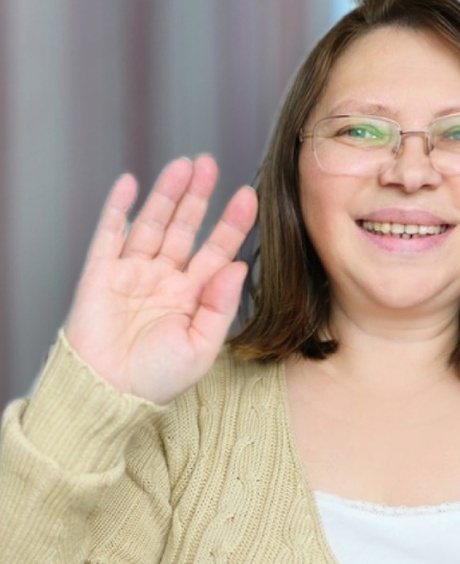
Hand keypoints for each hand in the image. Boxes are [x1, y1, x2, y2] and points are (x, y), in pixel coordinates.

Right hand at [64, 156, 257, 403]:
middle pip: (185, 228)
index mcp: (192, 296)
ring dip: (167, 194)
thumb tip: (238, 266)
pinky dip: (118, 208)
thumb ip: (220, 305)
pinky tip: (130, 183)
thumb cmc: (158, 378)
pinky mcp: (100, 274)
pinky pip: (109, 235)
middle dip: (198, 196)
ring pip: (153, 224)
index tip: (249, 196)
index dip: (231, 223)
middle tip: (210, 163)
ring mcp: (132, 273)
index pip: (217, 251)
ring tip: (183, 165)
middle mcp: (164, 279)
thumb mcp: (202, 346)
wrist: (110, 393)